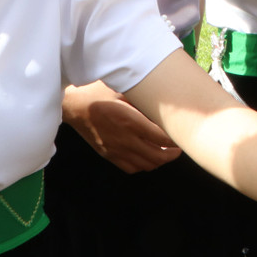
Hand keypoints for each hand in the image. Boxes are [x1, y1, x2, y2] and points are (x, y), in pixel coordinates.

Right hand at [62, 81, 182, 172]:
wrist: (73, 105)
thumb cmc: (99, 92)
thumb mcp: (124, 89)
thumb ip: (144, 99)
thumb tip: (164, 105)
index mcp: (131, 121)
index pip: (162, 138)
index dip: (176, 139)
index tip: (183, 134)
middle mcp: (125, 139)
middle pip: (157, 156)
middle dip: (172, 153)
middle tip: (179, 146)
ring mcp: (116, 150)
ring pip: (146, 165)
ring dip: (159, 160)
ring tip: (166, 151)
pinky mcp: (108, 154)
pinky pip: (130, 168)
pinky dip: (143, 165)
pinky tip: (148, 155)